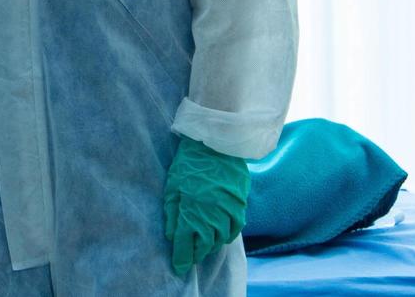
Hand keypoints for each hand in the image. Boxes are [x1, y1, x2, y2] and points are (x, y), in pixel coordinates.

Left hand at [163, 136, 250, 276]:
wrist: (217, 147)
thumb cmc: (189, 165)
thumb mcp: (173, 188)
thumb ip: (173, 214)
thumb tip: (173, 236)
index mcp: (192, 213)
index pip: (186, 245)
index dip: (181, 258)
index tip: (178, 267)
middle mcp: (213, 218)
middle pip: (205, 246)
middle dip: (196, 253)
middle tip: (189, 256)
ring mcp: (229, 214)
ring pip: (220, 240)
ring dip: (210, 246)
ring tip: (202, 247)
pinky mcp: (241, 208)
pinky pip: (234, 230)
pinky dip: (225, 236)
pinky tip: (218, 235)